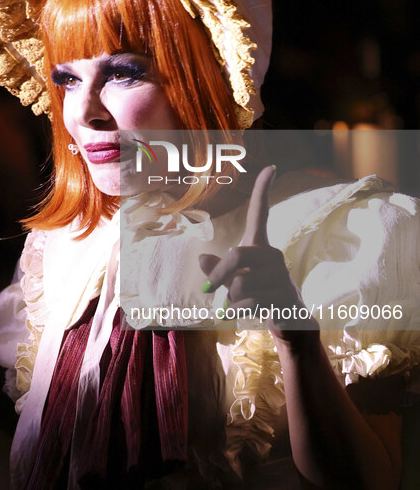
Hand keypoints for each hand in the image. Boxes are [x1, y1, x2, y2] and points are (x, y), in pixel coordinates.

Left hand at [199, 166, 317, 340]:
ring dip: (231, 299)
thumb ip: (218, 271)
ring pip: (240, 284)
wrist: (288, 322)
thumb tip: (202, 260)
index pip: (261, 214)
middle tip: (209, 289)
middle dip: (218, 275)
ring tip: (239, 304)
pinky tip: (244, 313)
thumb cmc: (257, 296)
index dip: (263, 191)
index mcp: (260, 247)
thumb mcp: (232, 282)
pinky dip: (238, 311)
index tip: (271, 167)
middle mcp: (273, 255)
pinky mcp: (284, 295)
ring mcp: (281, 275)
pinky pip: (250, 301)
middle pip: (238, 254)